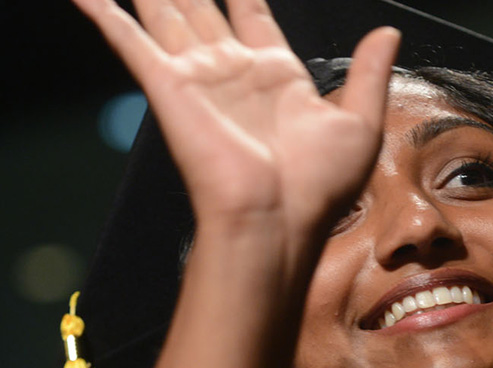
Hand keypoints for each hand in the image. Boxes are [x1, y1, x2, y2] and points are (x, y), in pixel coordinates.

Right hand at [74, 0, 399, 237]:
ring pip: (164, 10)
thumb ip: (369, 73)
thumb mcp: (359, 123)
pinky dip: (104, 13)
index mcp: (275, 73)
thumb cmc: (317, 190)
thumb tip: (388, 33)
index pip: (250, 10)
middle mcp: (231, 70)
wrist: (277, 221)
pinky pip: (129, 39)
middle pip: (200, 3)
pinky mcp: (168, 87)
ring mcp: (197, 75)